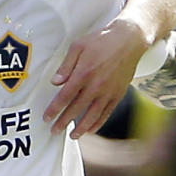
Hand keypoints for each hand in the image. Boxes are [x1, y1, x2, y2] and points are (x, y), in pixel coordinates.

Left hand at [44, 18, 148, 137]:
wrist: (129, 39)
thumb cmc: (101, 40)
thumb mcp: (78, 46)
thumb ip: (66, 66)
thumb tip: (55, 82)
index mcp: (83, 73)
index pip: (65, 97)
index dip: (54, 109)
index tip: (47, 118)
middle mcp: (96, 85)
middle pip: (76, 109)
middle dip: (63, 122)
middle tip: (54, 131)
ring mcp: (108, 92)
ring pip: (92, 115)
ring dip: (81, 128)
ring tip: (72, 136)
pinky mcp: (118, 94)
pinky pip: (106, 113)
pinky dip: (98, 123)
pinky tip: (90, 129)